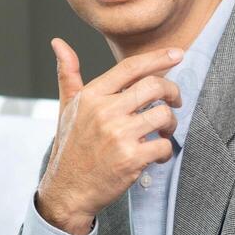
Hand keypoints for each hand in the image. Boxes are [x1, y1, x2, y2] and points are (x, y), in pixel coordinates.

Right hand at [36, 39, 183, 234]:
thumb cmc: (70, 147)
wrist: (67, 190)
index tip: (177, 54)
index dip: (158, 58)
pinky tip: (157, 155)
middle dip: (172, 91)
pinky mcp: (131, 159)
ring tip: (163, 132)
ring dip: (171, 124)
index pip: (131, 67)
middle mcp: (105, 112)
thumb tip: (58, 43)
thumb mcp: (67, 107)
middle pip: (154, 86)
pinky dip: (166, 151)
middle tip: (174, 100)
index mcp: (92, 96)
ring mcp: (119, 136)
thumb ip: (68, 74)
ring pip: (163, 115)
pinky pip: (164, 146)